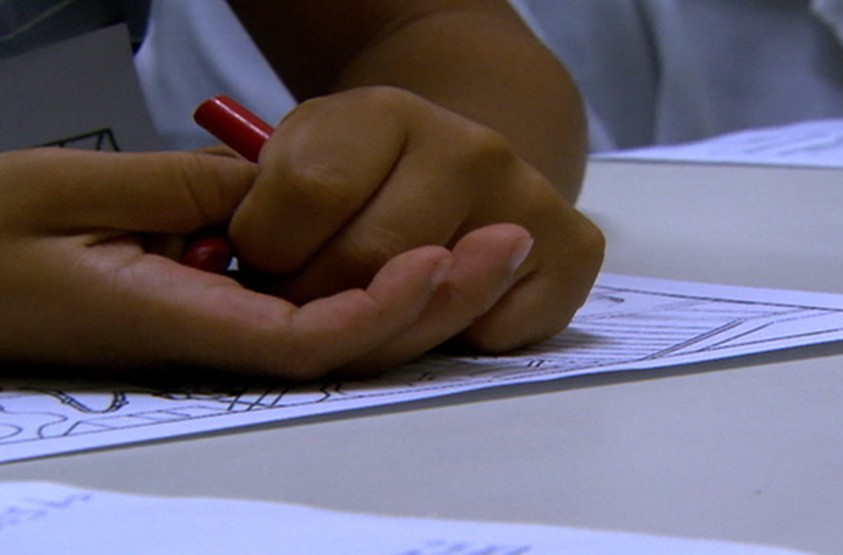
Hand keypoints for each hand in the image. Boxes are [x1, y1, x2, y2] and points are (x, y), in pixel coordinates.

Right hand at [0, 148, 529, 377]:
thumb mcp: (79, 194)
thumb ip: (187, 197)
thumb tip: (283, 205)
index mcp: (174, 321)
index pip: (303, 339)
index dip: (377, 307)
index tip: (436, 258)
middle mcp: (213, 340)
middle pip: (346, 346)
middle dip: (434, 303)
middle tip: (507, 247)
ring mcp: (223, 332)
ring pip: (344, 335)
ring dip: (426, 299)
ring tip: (497, 250)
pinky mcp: (224, 312)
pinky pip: (318, 313)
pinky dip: (381, 291)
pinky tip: (432, 260)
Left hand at [228, 87, 604, 359]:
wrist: (460, 163)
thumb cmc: (363, 176)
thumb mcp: (298, 159)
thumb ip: (254, 196)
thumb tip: (222, 259)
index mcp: (384, 111)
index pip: (307, 192)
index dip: (270, 246)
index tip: (271, 254)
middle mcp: (469, 145)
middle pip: (372, 260)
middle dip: (323, 298)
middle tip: (320, 292)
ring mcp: (529, 198)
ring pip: (438, 304)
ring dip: (389, 325)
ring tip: (374, 300)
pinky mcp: (576, 251)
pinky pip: (499, 335)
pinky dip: (461, 340)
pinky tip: (446, 306)